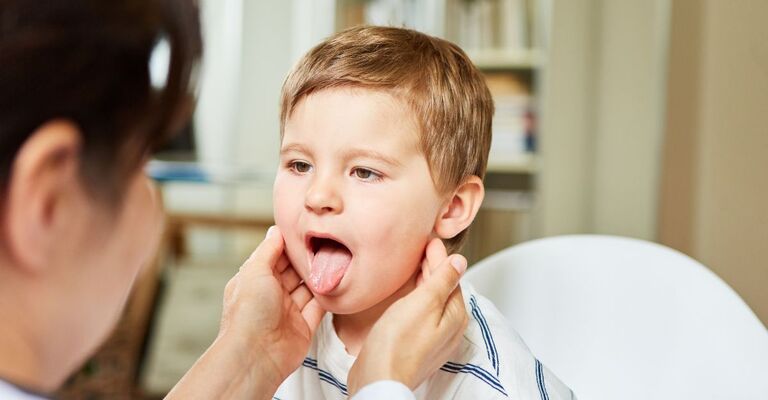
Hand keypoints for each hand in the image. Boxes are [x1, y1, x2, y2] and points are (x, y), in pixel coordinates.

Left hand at [167, 226, 324, 399]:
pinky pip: (319, 307)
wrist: (256, 355)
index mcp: (255, 281)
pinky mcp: (304, 327)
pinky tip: (336, 281)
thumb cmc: (248, 313)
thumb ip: (269, 250)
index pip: (274, 257)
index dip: (288, 245)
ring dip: (319, 276)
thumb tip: (276, 230)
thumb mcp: (255, 271)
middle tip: (326, 242)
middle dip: (307, 259)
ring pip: (308, 288)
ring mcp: (288, 312)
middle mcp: (271, 296)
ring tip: (335, 258)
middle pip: (293, 271)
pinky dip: (327, 296)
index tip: (306, 231)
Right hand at [347, 238, 468, 395]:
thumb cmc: (397, 343)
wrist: (378, 378)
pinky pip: (420, 315)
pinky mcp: (414, 345)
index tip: (430, 241)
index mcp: (454, 316)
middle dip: (434, 268)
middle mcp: (447, 329)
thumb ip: (442, 280)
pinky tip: (405, 296)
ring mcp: (432, 339)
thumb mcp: (423, 302)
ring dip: (424, 283)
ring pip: (432, 303)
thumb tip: (459, 262)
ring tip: (415, 266)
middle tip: (423, 248)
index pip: (450, 278)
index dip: (440, 258)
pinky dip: (415, 300)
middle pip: (443, 290)